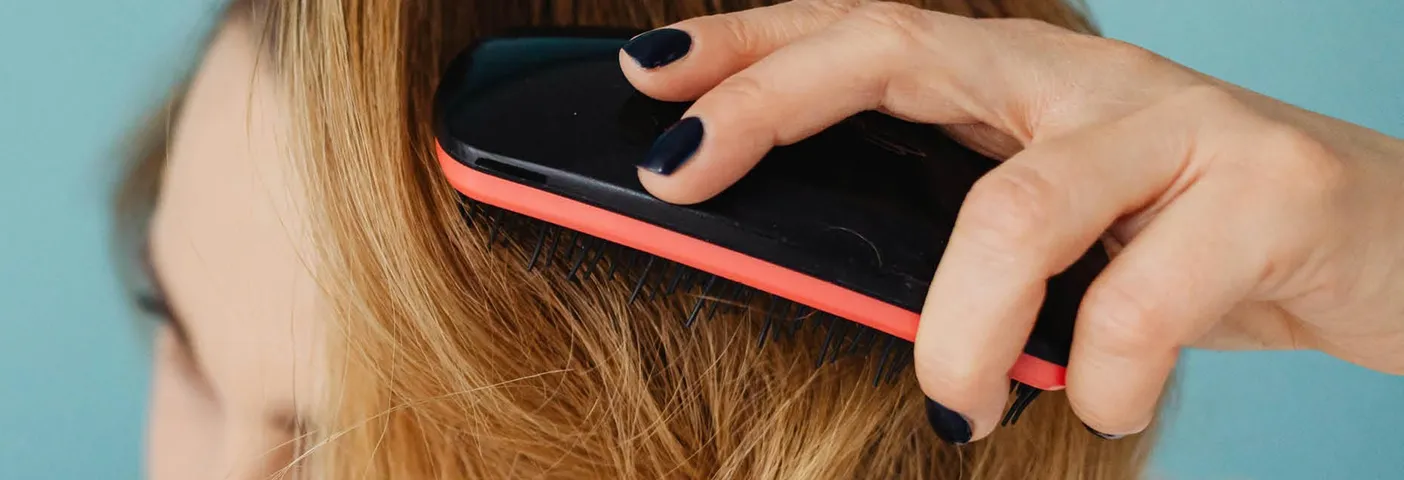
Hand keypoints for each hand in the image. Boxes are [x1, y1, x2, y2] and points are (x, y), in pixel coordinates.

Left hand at [620, 0, 1403, 442]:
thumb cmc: (1198, 250)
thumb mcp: (1058, 235)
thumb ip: (952, 235)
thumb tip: (808, 280)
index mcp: (1021, 81)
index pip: (866, 29)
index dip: (751, 41)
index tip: (645, 72)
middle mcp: (1086, 78)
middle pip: (902, 48)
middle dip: (769, 101)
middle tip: (675, 173)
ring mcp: (1177, 125)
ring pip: (1013, 208)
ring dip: (955, 332)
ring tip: (953, 407)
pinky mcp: (1269, 193)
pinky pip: (1140, 303)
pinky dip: (1104, 380)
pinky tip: (1105, 405)